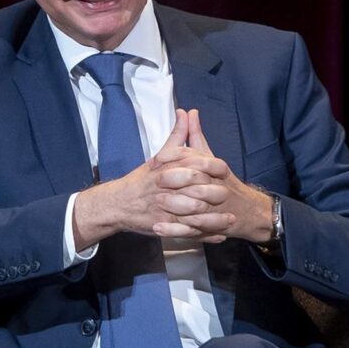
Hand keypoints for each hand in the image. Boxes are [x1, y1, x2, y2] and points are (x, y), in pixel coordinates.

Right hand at [72, 109, 248, 246]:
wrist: (118, 203)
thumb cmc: (141, 180)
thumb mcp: (159, 156)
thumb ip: (177, 135)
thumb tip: (186, 112)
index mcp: (166, 167)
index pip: (193, 164)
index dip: (212, 166)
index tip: (225, 169)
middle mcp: (164, 186)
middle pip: (195, 188)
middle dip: (215, 192)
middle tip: (229, 194)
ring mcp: (163, 206)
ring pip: (192, 212)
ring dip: (214, 217)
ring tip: (230, 218)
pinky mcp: (162, 224)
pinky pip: (186, 230)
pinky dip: (204, 234)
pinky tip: (219, 235)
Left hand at [149, 110, 274, 243]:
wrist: (249, 212)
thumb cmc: (225, 183)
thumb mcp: (210, 157)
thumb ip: (196, 136)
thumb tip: (188, 112)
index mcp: (216, 168)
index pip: (198, 159)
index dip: (177, 158)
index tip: (158, 158)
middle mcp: (218, 187)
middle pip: (197, 183)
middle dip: (176, 183)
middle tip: (155, 181)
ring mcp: (215, 209)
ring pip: (195, 209)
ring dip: (175, 208)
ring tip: (155, 207)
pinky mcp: (211, 228)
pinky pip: (191, 230)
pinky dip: (174, 231)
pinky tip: (158, 229)